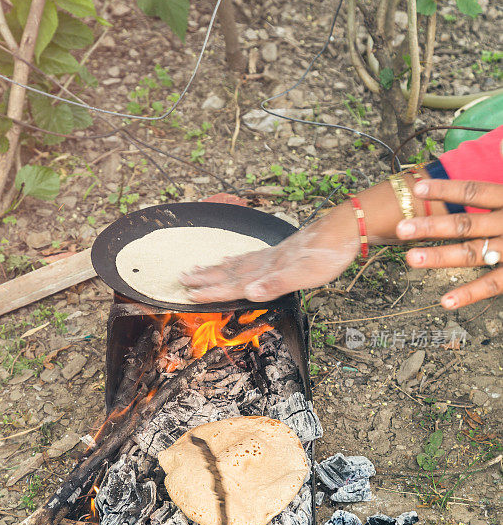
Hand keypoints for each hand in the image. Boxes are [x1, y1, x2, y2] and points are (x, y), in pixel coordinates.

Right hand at [180, 203, 359, 302]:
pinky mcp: (280, 252)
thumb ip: (275, 284)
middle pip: (228, 272)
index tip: (190, 295)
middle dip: (204, 278)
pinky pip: (248, 257)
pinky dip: (234, 260)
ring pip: (235, 264)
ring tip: (196, 269)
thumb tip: (249, 293)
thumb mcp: (303, 275)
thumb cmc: (326, 255)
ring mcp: (271, 256)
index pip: (233, 284)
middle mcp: (264, 263)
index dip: (211, 291)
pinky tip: (229, 259)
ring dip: (214, 269)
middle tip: (181, 279)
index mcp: (267, 271)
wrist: (344, 229)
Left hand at [396, 179, 502, 308]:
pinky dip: (469, 294)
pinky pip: (493, 285)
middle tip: (400, 229)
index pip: (475, 192)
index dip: (446, 189)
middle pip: (466, 224)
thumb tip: (499, 140)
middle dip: (431, 227)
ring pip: (473, 254)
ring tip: (409, 260)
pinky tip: (445, 302)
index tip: (418, 187)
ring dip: (440, 258)